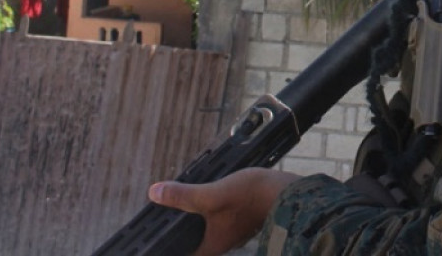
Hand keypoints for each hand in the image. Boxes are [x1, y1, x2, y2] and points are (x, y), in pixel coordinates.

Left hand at [148, 168, 299, 255]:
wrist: (286, 191)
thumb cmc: (251, 197)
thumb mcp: (212, 195)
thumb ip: (184, 196)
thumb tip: (154, 193)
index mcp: (213, 245)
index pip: (184, 255)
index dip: (170, 250)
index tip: (155, 241)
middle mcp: (224, 243)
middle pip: (196, 244)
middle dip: (182, 234)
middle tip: (165, 220)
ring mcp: (235, 231)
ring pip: (209, 231)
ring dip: (196, 221)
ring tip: (182, 207)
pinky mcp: (244, 219)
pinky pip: (221, 221)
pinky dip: (211, 213)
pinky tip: (208, 198)